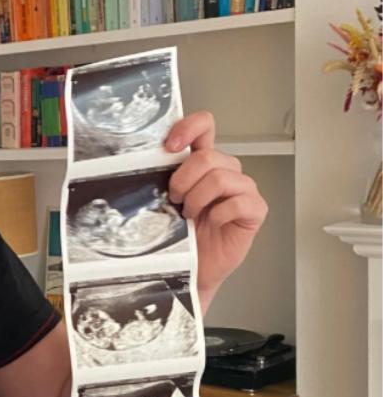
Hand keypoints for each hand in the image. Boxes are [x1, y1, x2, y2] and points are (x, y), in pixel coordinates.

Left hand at [165, 111, 267, 298]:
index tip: (170, 145)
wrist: (192, 269)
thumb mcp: (165, 201)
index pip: (204, 127)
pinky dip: (219, 213)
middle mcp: (225, 172)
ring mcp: (243, 190)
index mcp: (204, 164)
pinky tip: (212, 223)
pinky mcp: (254, 210)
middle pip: (208, 156)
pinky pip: (239, 201)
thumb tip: (142, 162)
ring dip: (198, 198)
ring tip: (189, 215)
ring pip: (221, 177)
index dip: (188, 127)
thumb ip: (163, 177)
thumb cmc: (181, 237)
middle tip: (174, 199)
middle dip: (184, 179)